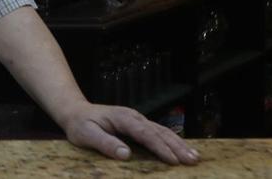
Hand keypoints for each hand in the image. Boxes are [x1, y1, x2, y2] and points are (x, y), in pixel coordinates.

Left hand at [61, 102, 198, 165]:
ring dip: (179, 144)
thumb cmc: (80, 124)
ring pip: (162, 131)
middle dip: (177, 146)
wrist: (76, 111)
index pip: (144, 133)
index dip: (159, 147)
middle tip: (192, 161)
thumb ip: (104, 143)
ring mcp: (138, 120)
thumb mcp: (86, 135)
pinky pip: (159, 133)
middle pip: (159, 131)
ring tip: (194, 157)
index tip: (173, 160)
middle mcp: (134, 117)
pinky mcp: (139, 125)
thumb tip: (125, 154)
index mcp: (123, 118)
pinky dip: (172, 141)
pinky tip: (183, 150)